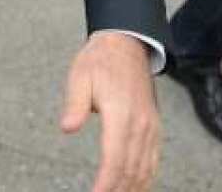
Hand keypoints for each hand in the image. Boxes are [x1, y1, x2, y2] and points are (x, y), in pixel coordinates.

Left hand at [60, 32, 158, 191]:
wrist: (126, 44)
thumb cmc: (100, 61)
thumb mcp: (79, 77)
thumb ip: (75, 105)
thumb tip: (67, 128)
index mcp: (121, 114)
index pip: (115, 159)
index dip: (106, 183)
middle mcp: (140, 124)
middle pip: (131, 169)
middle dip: (118, 190)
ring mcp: (151, 127)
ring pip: (145, 168)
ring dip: (133, 188)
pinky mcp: (154, 127)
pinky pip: (153, 159)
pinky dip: (146, 178)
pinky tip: (136, 187)